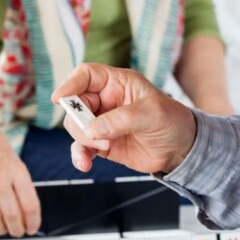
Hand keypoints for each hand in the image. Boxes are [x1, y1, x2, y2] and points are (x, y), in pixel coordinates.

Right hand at [0, 119, 39, 237]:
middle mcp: (0, 178)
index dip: (33, 220)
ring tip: (5, 230)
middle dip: (18, 229)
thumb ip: (20, 183)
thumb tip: (27, 210)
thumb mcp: (15, 160)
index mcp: (17, 170)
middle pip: (12, 214)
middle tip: (20, 232)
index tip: (33, 227)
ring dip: (1, 229)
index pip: (30, 203)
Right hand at [51, 64, 196, 175]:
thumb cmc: (171, 121)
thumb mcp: (152, 114)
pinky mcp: (101, 143)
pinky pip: (81, 147)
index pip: (87, 75)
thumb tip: (94, 129)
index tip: (60, 99)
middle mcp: (106, 100)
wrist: (180, 148)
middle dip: (79, 120)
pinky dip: (79, 155)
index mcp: (118, 83)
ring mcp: (102, 122)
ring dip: (83, 139)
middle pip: (76, 103)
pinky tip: (85, 165)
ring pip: (75, 126)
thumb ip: (123, 119)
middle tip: (94, 134)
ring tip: (104, 147)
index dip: (70, 83)